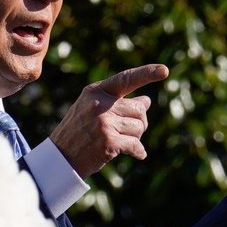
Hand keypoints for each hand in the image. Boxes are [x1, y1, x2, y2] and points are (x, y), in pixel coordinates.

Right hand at [49, 64, 169, 177]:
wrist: (61, 156)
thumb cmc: (79, 130)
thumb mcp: (93, 108)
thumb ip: (118, 102)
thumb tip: (146, 101)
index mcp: (96, 91)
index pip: (125, 79)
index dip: (146, 73)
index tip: (164, 71)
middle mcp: (100, 104)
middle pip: (139, 110)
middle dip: (139, 121)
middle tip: (126, 130)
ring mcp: (104, 123)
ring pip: (139, 128)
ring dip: (135, 137)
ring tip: (119, 141)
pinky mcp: (109, 142)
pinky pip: (136, 144)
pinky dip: (138, 151)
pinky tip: (136, 153)